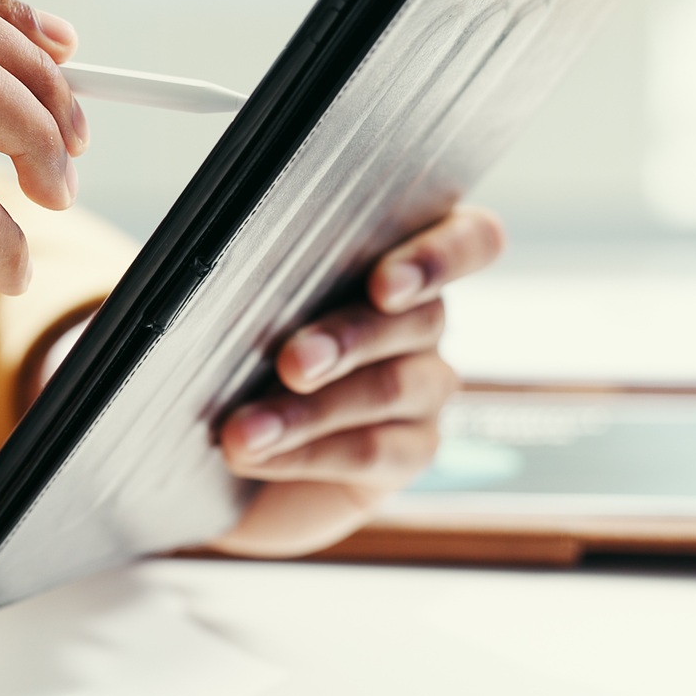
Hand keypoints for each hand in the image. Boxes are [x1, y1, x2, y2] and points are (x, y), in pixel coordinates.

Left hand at [210, 206, 504, 556]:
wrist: (226, 451)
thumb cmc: (236, 351)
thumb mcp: (245, 308)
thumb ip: (264, 281)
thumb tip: (229, 279)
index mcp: (398, 258)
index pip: (469, 240)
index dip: (440, 256)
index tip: (385, 284)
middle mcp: (423, 321)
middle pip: (420, 317)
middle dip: (347, 337)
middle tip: (292, 361)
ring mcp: (425, 389)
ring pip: (390, 388)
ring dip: (308, 409)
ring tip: (242, 431)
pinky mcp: (409, 452)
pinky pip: (371, 450)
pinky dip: (305, 453)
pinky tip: (253, 455)